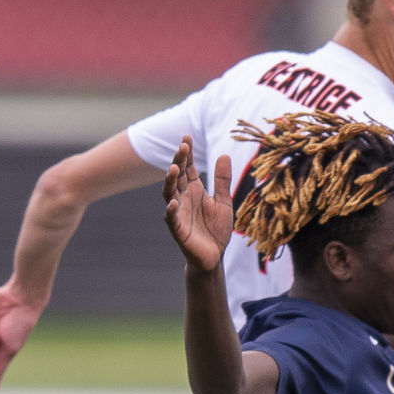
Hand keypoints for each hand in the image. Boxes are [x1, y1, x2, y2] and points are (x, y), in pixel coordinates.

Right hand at [163, 137, 231, 271]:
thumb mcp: (223, 201)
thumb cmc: (216, 229)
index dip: (186, 153)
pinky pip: (171, 219)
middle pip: (177, 176)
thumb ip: (223, 180)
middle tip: (183, 147)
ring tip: (174, 169)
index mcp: (194, 190)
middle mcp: (183, 198)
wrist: (214, 256)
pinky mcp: (178, 230)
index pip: (188, 167)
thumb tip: (224, 154)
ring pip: (169, 193)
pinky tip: (172, 202)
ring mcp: (178, 213)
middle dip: (179, 161)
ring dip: (170, 181)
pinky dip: (170, 211)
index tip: (187, 137)